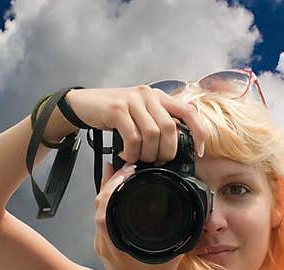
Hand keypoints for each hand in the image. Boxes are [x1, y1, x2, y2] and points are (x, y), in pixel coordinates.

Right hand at [64, 86, 206, 163]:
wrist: (83, 105)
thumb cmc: (113, 115)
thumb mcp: (139, 116)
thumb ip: (156, 127)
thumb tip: (171, 152)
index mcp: (158, 97)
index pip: (188, 111)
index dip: (199, 132)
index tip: (199, 151)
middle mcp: (148, 95)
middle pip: (170, 129)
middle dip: (166, 152)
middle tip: (155, 161)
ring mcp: (133, 100)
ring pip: (152, 135)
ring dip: (147, 154)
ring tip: (137, 158)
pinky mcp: (117, 109)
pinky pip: (133, 137)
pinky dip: (131, 153)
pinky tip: (125, 155)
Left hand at [94, 161, 183, 269]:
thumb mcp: (171, 256)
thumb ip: (181, 234)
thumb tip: (195, 214)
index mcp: (115, 241)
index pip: (105, 204)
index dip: (113, 183)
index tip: (127, 169)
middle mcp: (104, 241)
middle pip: (99, 204)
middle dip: (109, 181)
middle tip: (122, 164)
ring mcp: (102, 246)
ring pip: (98, 211)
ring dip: (107, 191)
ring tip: (116, 173)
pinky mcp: (104, 249)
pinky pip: (101, 220)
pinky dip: (107, 205)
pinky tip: (115, 196)